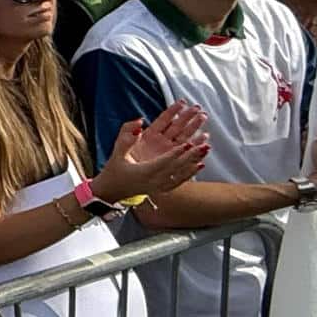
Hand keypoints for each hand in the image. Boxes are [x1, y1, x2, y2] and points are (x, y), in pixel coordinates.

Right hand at [91, 104, 209, 200]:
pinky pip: (180, 181)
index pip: (164, 161)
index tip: (187, 143)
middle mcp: (154, 180)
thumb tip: (138, 124)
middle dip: (192, 154)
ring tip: (206, 148)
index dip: (176, 153)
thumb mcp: (116, 153)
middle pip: (177, 167)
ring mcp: (159, 186)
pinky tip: (200, 164)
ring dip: (194, 160)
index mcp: (144, 172)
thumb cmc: (113, 172)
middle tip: (204, 143)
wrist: (110, 192)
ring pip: (181, 173)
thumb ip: (126, 138)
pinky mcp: (161, 189)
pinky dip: (191, 172)